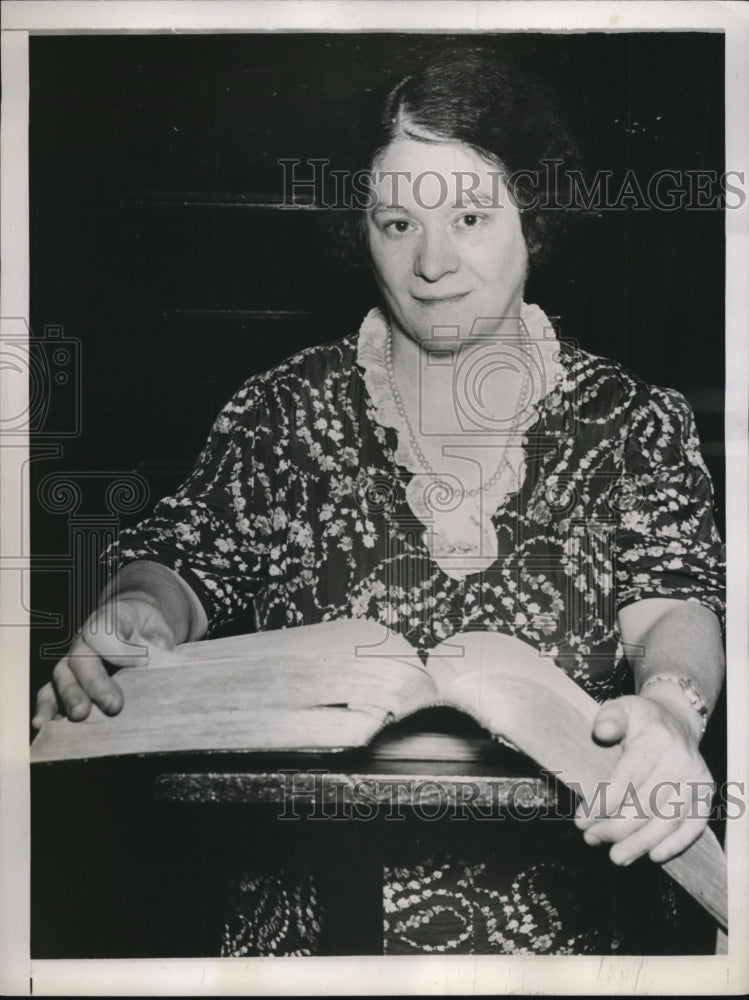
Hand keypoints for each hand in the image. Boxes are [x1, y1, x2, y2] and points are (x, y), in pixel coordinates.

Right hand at [32, 595, 175, 729]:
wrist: (134, 624)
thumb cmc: (146, 628)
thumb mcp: (159, 626)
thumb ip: (159, 640)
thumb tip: (157, 656)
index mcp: (108, 621)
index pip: (103, 631)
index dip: (120, 649)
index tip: (142, 663)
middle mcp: (84, 641)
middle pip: (81, 658)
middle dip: (95, 683)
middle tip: (113, 705)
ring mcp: (72, 661)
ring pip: (63, 676)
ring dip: (70, 697)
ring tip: (80, 715)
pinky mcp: (66, 681)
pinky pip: (50, 692)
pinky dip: (47, 707)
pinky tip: (45, 723)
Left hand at [574, 695, 713, 865]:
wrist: (675, 720)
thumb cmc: (641, 719)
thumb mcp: (621, 708)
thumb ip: (609, 718)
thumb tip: (602, 732)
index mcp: (656, 740)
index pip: (627, 778)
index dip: (602, 804)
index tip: (580, 821)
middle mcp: (680, 761)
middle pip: (646, 804)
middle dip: (615, 828)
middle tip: (591, 839)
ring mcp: (695, 780)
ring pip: (668, 820)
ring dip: (640, 843)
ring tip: (615, 856)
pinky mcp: (705, 796)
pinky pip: (693, 826)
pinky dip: (674, 845)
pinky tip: (652, 856)